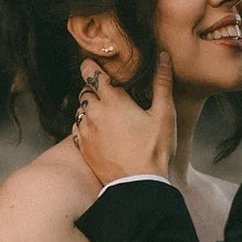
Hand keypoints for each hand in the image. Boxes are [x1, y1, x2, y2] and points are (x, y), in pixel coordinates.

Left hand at [73, 56, 176, 183]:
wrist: (138, 185)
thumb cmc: (154, 149)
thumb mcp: (165, 114)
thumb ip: (162, 83)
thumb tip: (163, 57)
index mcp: (113, 100)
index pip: (92, 73)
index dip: (90, 66)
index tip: (92, 63)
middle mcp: (94, 113)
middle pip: (85, 91)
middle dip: (94, 89)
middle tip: (108, 92)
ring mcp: (86, 132)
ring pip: (80, 110)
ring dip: (89, 108)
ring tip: (105, 114)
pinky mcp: (83, 148)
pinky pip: (76, 129)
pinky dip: (84, 126)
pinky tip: (97, 131)